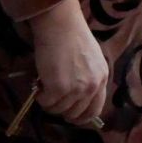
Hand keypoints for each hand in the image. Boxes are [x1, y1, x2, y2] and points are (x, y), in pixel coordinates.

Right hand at [28, 0, 108, 126]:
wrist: (62, 25)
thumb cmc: (73, 38)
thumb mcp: (90, 60)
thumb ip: (87, 79)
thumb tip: (75, 99)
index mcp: (102, 78)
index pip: (95, 110)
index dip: (81, 117)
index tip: (70, 116)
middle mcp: (92, 86)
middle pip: (75, 113)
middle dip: (61, 108)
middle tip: (52, 95)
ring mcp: (76, 89)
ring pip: (58, 109)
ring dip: (49, 100)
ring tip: (45, 83)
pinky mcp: (59, 89)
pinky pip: (46, 103)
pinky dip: (39, 96)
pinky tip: (40, 82)